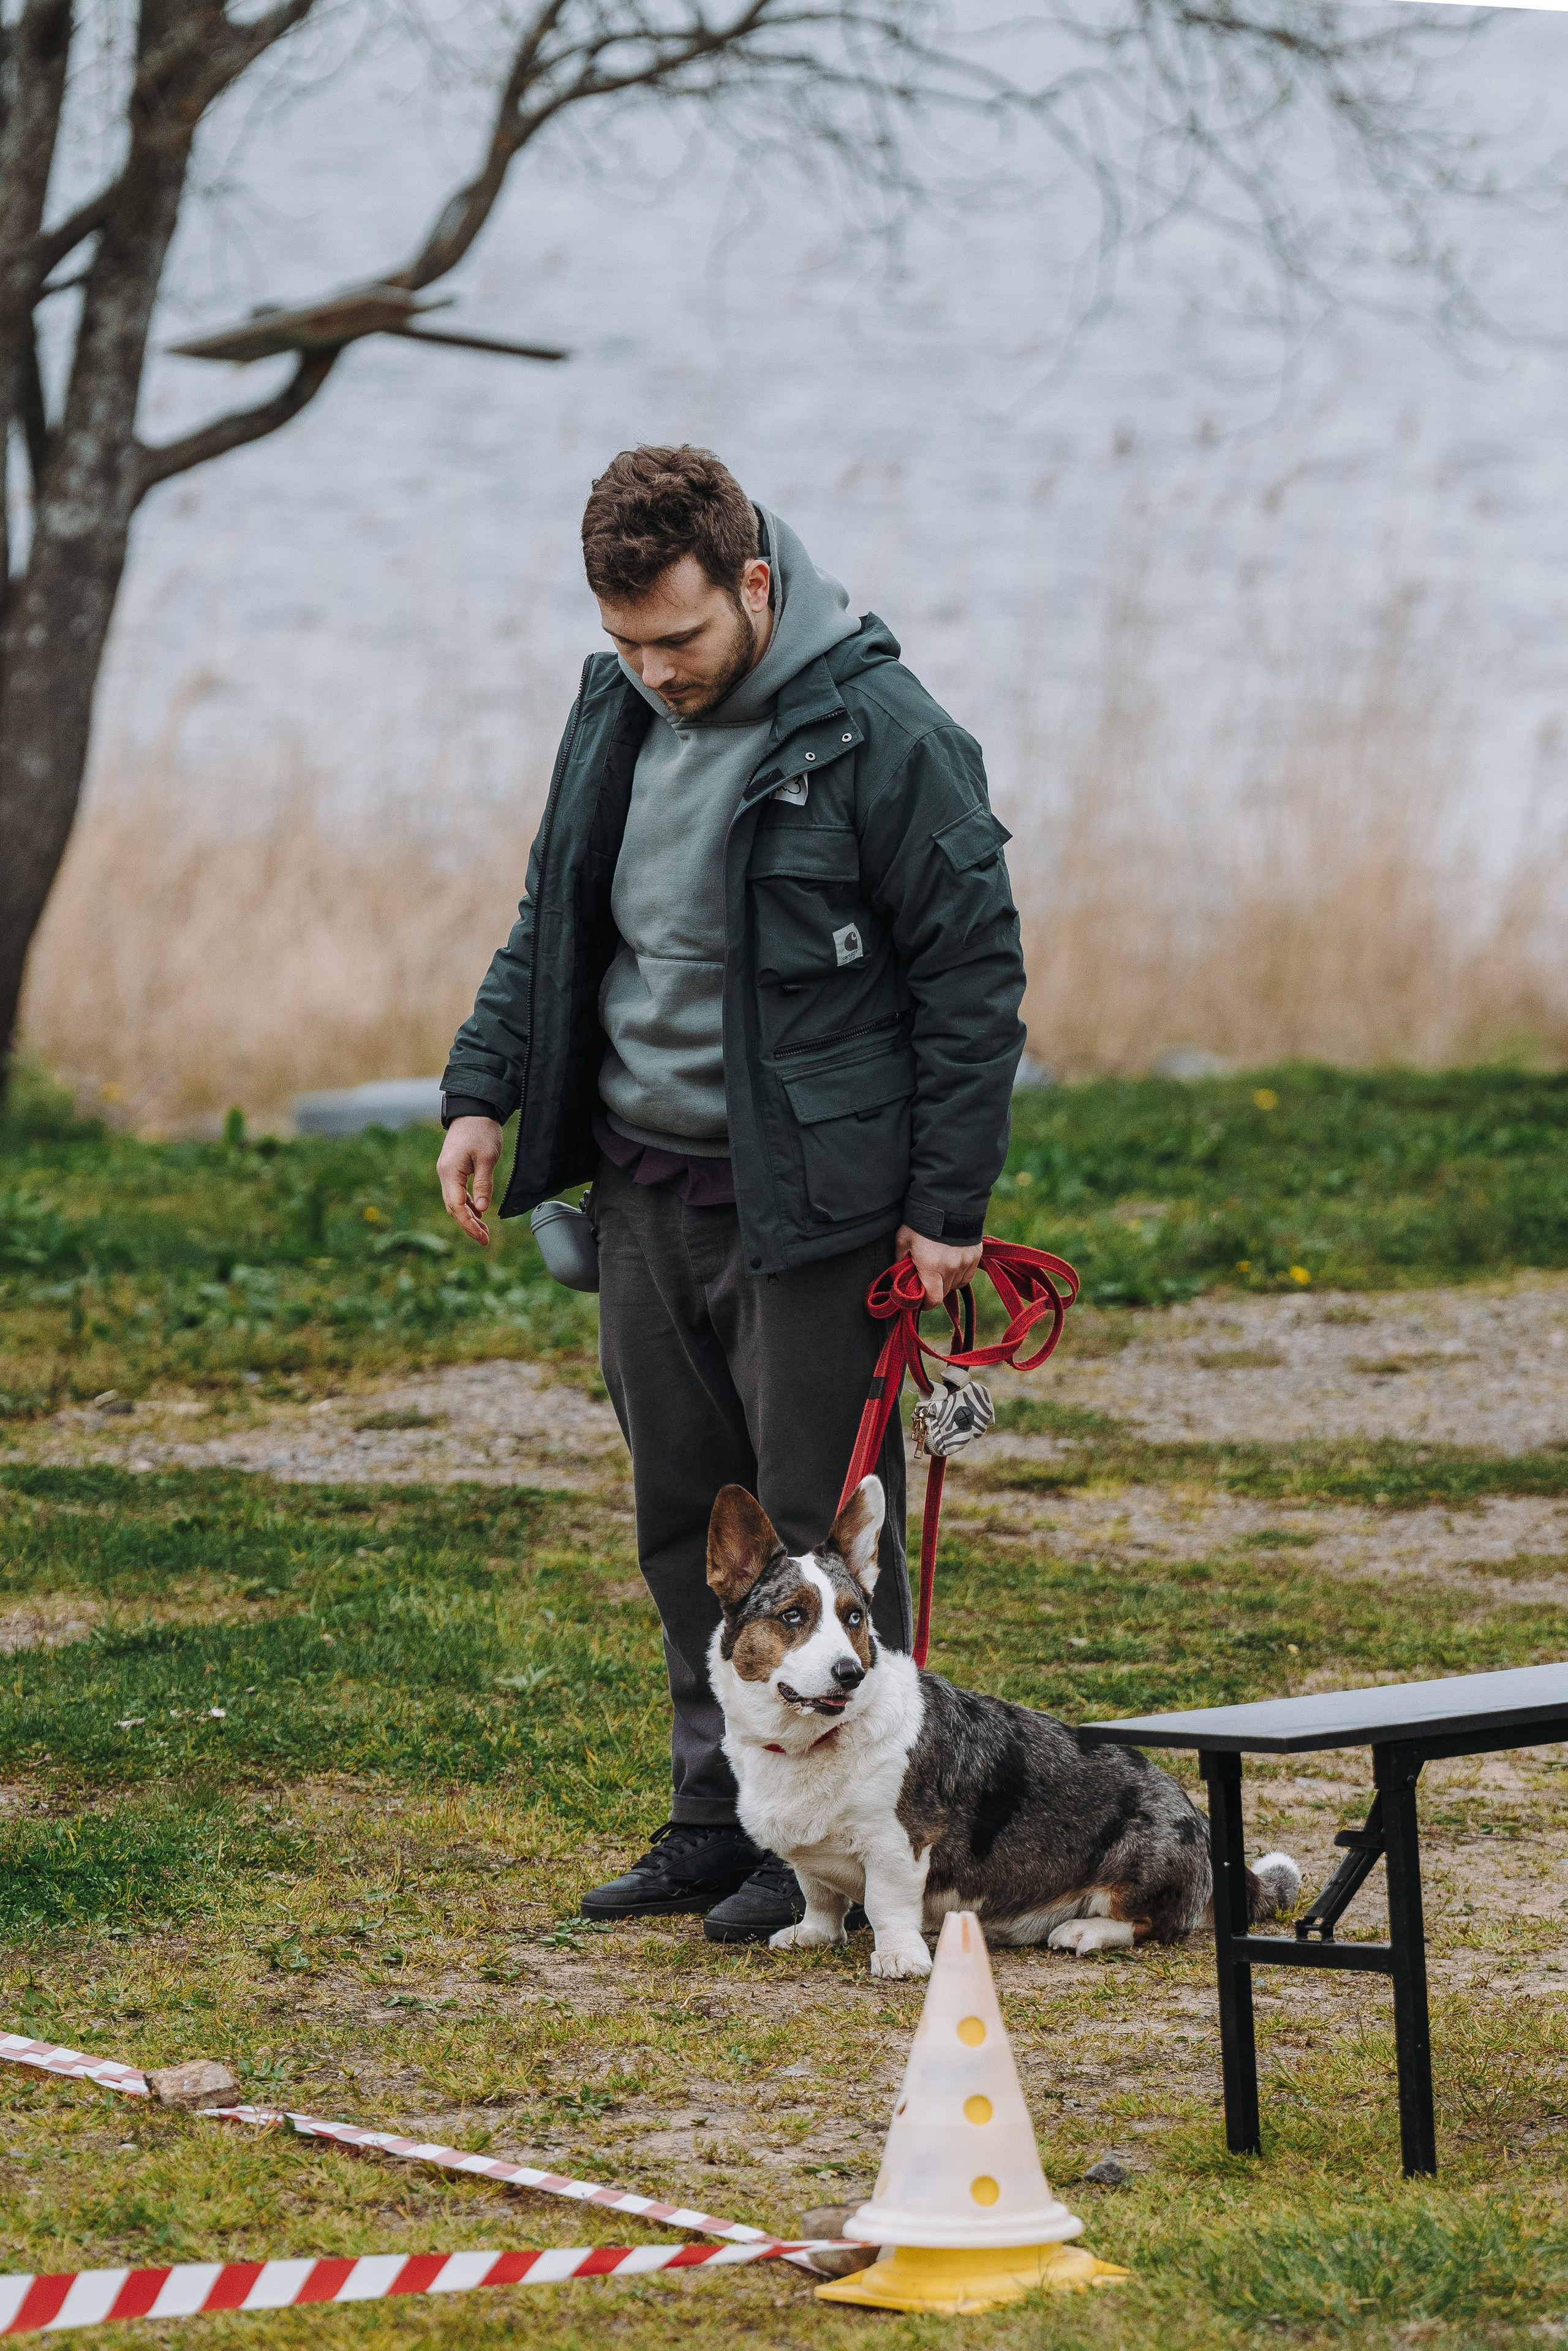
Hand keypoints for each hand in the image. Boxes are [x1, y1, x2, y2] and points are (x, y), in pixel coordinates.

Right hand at [437, 1116, 502, 1245]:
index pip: (457, 1206)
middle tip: (485, 1239)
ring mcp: (447, 1172)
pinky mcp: (453, 1169)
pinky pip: (458, 1192)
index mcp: (450, 1172)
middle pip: (453, 1208)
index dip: (468, 1224)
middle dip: (468, 1225)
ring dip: (469, 1216)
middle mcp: (444, 1174)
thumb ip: (483, 1183)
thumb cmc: (481, 1131)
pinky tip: (479, 1213)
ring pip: (455, 1201)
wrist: (473, 1109)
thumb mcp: (487, 1157)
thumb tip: (482, 1209)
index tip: (482, 1237)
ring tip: (484, 1231)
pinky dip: (468, 1204)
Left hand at [895, 1224, 982, 1309]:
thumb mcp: (903, 1241)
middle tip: (926, 1278)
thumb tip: (900, 1279)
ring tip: (939, 1267)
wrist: (947, 1200)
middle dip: (934, 1290)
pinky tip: (952, 1263)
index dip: (925, 1304)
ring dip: (947, 1282)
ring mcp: (966, 1262)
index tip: (920, 1300)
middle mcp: (951, 1268)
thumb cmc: (920, 1222)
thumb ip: (901, 1263)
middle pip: (944, 1292)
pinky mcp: (976, 1255)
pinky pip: (967, 1275)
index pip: (933, 1300)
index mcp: (931, 1267)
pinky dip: (959, 1274)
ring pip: (957, 1284)